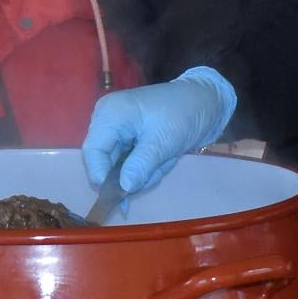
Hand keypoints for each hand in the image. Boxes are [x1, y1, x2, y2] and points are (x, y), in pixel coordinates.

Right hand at [81, 67, 236, 198]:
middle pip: (105, 161)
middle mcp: (107, 120)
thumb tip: (123, 188)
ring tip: (165, 160)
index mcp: (110, 114)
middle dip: (131, 173)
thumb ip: (140, 165)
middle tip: (155, 174)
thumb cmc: (182, 114)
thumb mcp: (163, 142)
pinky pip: (129, 162)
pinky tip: (162, 159)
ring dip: (142, 171)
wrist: (204, 102)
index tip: (121, 196)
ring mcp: (117, 129)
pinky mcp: (128, 138)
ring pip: (118, 165)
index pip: (93, 151)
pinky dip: (145, 166)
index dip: (102, 176)